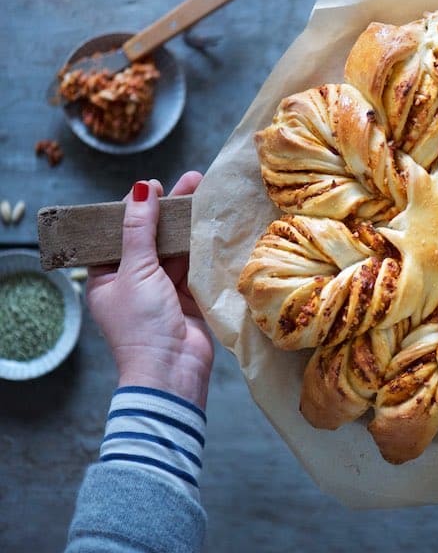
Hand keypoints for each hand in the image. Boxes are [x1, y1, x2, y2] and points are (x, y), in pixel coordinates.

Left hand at [87, 172, 212, 408]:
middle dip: (170, 211)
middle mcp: (133, 281)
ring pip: (176, 250)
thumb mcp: (136, 271)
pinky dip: (203, 248)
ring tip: (207, 196)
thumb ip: (140, 230)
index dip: (136, 207)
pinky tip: (215, 226)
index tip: (156, 185)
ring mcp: (162, 290)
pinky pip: (195, 266)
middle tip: (191, 181)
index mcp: (106, 277)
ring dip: (189, 226)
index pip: (120, 232)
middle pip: (151, 237)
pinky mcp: (188, 298)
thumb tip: (142, 189)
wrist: (172, 371)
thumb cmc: (142, 324)